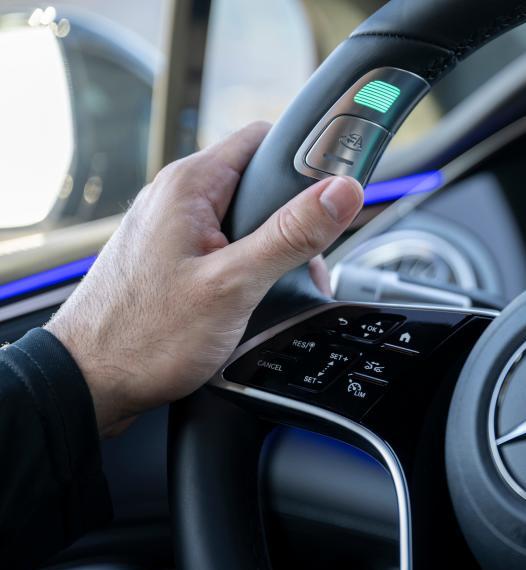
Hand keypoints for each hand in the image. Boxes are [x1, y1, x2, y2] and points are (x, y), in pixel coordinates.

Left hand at [46, 122, 363, 435]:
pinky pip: (225, 244)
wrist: (92, 382)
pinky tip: (250, 299)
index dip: (307, 160)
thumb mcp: (234, 284)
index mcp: (189, 184)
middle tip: (304, 263)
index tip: (336, 191)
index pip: (265, 139)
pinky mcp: (172, 255)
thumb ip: (291, 235)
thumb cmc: (145, 337)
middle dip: (295, 219)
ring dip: (274, 249)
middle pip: (260, 182)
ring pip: (245, 218)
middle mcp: (177, 196)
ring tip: (273, 290)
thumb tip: (342, 191)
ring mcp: (172, 227)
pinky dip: (248, 265)